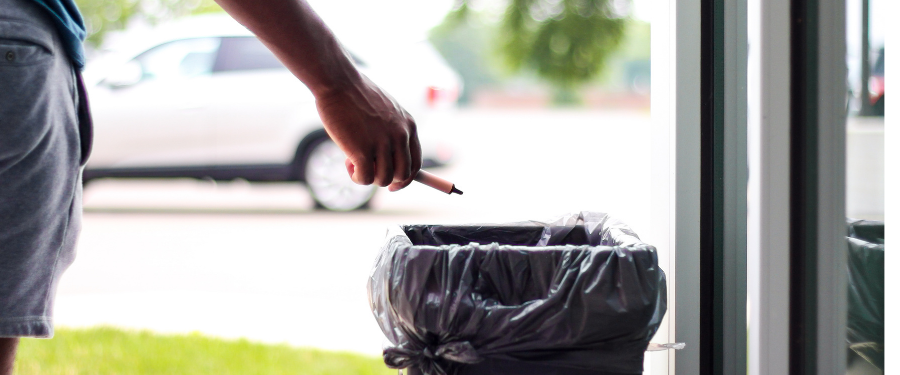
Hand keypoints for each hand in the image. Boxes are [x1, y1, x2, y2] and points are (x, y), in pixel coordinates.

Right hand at [315, 75, 421, 190]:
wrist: (338, 82)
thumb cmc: (356, 94)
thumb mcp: (384, 110)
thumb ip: (391, 131)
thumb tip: (389, 159)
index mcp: (408, 126)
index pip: (416, 163)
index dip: (405, 178)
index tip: (392, 184)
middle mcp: (400, 135)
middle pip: (403, 175)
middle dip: (387, 181)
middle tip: (368, 173)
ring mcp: (383, 144)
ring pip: (383, 179)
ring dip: (368, 176)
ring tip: (353, 161)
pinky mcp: (363, 151)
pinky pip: (366, 179)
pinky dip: (357, 177)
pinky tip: (348, 163)